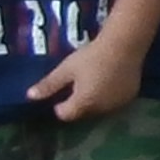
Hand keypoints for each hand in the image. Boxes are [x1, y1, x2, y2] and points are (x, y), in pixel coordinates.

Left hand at [31, 33, 148, 122]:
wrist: (125, 45)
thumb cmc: (92, 56)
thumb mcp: (67, 68)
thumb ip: (49, 85)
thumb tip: (29, 97)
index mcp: (82, 104)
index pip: (65, 114)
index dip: (60, 105)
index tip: (61, 91)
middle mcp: (100, 109)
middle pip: (83, 113)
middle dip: (78, 103)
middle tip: (78, 84)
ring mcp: (117, 104)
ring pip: (99, 108)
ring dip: (94, 101)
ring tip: (95, 81)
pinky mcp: (130, 97)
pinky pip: (114, 102)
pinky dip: (109, 96)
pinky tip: (110, 80)